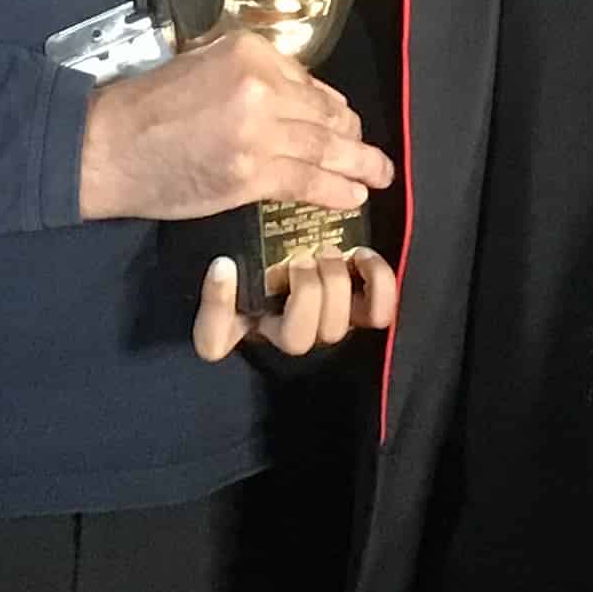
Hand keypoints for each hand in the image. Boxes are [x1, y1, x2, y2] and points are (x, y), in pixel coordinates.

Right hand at [77, 32, 394, 222]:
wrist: (108, 146)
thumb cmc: (147, 105)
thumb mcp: (202, 62)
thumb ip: (251, 74)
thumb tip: (302, 97)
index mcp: (250, 52)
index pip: (308, 81)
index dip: (330, 106)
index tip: (341, 121)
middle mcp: (261, 86)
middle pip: (324, 114)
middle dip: (352, 135)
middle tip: (371, 151)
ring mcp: (259, 132)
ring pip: (324, 148)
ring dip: (359, 164)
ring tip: (379, 175)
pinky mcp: (251, 174)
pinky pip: (306, 182)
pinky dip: (335, 189)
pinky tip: (353, 195)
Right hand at [192, 247, 399, 362]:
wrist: (309, 250)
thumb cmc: (272, 264)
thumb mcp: (239, 268)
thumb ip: (218, 279)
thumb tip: (223, 267)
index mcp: (245, 325)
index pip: (213, 341)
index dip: (218, 305)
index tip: (223, 264)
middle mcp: (287, 334)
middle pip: (296, 338)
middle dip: (301, 291)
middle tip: (300, 257)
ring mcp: (327, 325)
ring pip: (334, 328)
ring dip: (333, 286)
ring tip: (327, 254)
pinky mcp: (361, 312)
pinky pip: (379, 313)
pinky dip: (376, 281)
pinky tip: (359, 255)